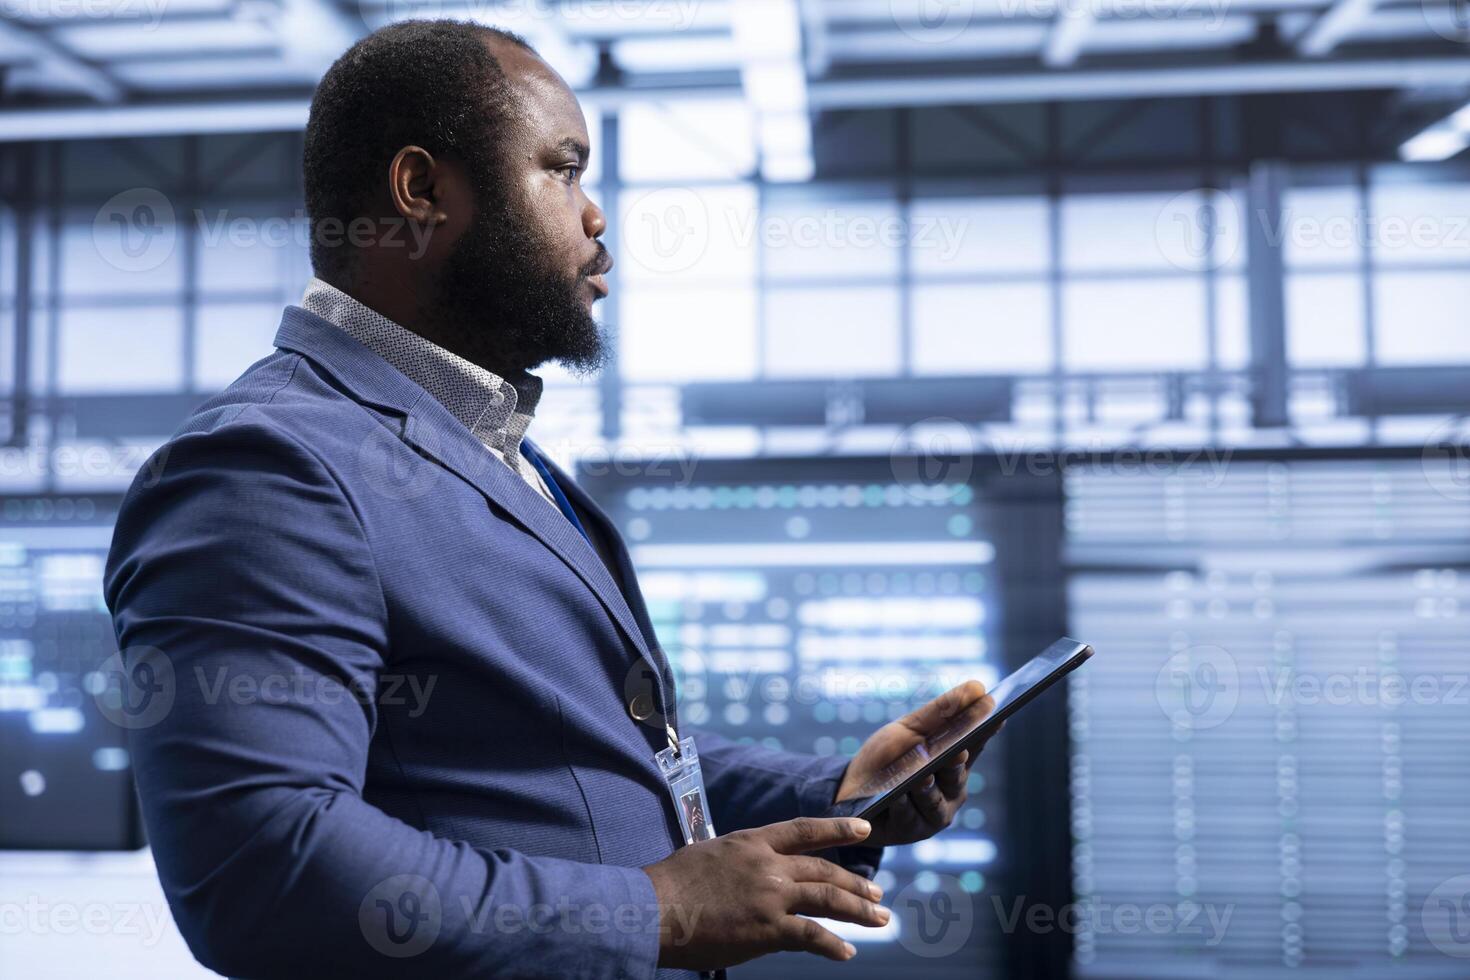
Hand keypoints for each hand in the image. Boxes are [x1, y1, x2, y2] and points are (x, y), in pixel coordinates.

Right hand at [643, 816, 888, 969]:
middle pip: (824, 870)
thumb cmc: (670, 885)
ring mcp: (770, 896)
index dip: (837, 830)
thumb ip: (738, 859)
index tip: (864, 831)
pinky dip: (833, 945)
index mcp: (752, 842)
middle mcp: (768, 864)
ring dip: (858, 910)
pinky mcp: (767, 929)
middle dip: (855, 883)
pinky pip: (811, 936)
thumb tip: (747, 868)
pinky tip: (847, 953)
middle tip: (877, 894)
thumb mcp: (709, 854)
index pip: (804, 830)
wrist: (654, 909)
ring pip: (827, 899)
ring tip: (880, 919)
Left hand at [834, 680, 998, 847]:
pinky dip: (902, 806)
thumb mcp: (910, 729)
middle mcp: (952, 790)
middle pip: (956, 775)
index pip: (975, 743)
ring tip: (922, 776)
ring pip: (934, 801)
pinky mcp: (910, 829)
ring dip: (929, 789)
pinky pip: (906, 816)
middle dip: (956, 763)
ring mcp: (933, 813)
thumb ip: (941, 711)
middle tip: (959, 749)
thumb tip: (979, 687)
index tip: (997, 713)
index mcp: (956, 763)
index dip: (986, 730)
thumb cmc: (888, 758)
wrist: (851, 791)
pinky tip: (896, 796)